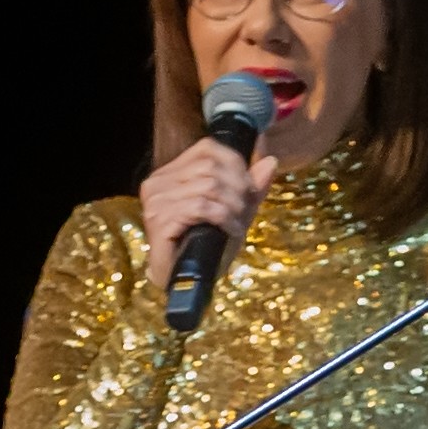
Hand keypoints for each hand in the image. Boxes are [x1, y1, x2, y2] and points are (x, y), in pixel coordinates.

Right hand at [138, 131, 275, 297]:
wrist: (184, 280)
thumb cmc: (206, 246)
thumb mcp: (234, 211)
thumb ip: (251, 187)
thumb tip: (271, 161)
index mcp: (171, 173)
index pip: (208, 148)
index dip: (236, 164)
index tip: (250, 188)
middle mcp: (158, 181)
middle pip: (211, 166)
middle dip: (238, 189)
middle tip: (246, 211)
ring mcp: (156, 200)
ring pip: (208, 186)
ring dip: (233, 206)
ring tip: (238, 224)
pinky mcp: (159, 220)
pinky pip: (201, 208)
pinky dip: (224, 219)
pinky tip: (230, 231)